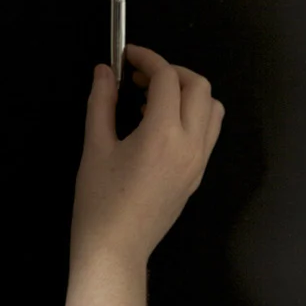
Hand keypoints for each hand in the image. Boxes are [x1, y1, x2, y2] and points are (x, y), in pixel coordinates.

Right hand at [69, 44, 223, 269]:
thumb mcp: (94, 145)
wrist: (115, 250)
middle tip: (138, 76)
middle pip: (199, 87)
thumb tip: (105, 71)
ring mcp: (199, 162)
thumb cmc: (99, 199)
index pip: (168, 79)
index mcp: (163, 135)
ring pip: (211, 109)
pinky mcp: (197, 175)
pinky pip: (207, 132)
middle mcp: (190, 145)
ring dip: (185, 92)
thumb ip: (101, 101)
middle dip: (170, 71)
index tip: (126, 56)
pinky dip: (189, 114)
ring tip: (150, 99)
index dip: (147, 58)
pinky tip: (155, 124)